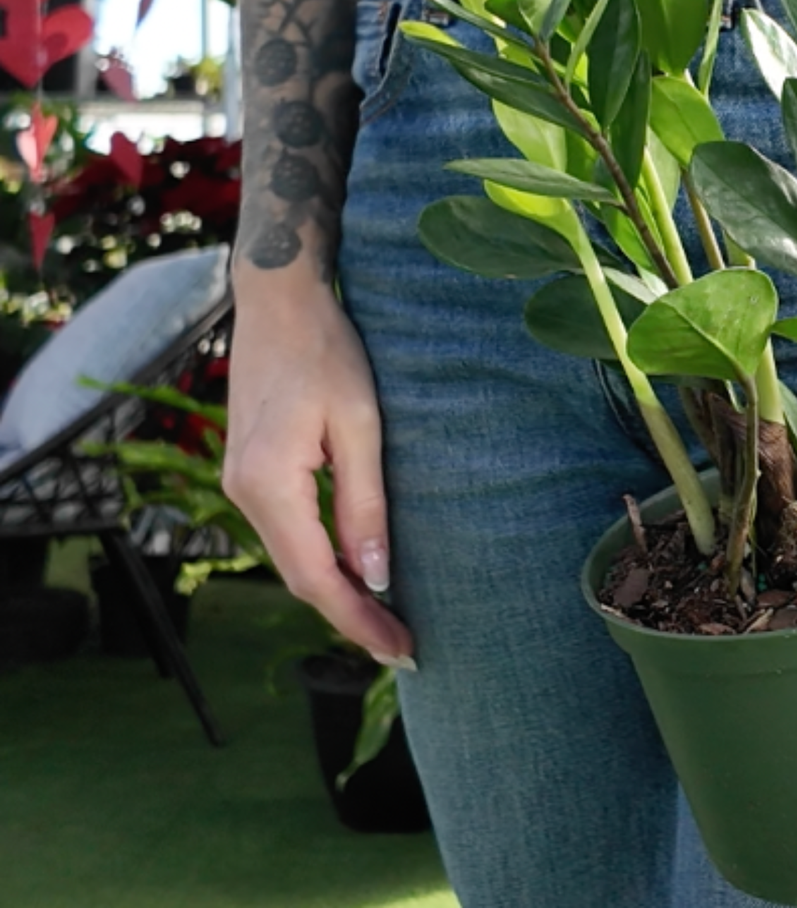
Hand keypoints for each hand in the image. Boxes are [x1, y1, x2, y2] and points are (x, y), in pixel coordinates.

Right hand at [224, 275, 413, 666]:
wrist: (278, 301)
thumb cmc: (328, 350)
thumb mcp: (360, 424)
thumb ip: (365, 503)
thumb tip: (376, 577)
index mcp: (269, 484)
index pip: (318, 577)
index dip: (359, 619)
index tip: (401, 649)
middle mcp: (243, 492)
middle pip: (300, 577)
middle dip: (351, 616)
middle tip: (403, 647)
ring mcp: (240, 482)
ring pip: (292, 558)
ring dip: (337, 591)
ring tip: (387, 619)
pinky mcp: (250, 470)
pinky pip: (287, 531)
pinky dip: (321, 559)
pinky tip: (355, 570)